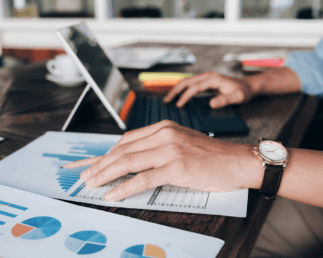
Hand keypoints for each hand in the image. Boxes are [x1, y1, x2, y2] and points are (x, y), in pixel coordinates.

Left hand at [63, 120, 261, 201]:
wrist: (237, 161)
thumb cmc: (210, 156)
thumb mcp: (181, 143)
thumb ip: (159, 147)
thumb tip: (134, 160)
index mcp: (164, 127)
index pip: (127, 140)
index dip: (107, 153)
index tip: (94, 163)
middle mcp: (164, 135)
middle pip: (123, 150)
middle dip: (100, 164)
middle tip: (85, 175)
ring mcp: (170, 150)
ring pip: (128, 162)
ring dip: (105, 174)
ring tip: (92, 184)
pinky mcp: (176, 167)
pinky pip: (143, 178)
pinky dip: (124, 187)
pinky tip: (113, 194)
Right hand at [163, 72, 253, 107]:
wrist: (247, 86)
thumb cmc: (242, 92)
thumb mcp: (238, 98)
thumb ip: (225, 100)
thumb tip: (211, 103)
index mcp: (213, 79)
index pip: (194, 87)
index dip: (185, 96)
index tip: (178, 105)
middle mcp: (207, 76)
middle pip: (186, 81)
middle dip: (175, 91)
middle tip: (166, 101)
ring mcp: (205, 78)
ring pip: (186, 81)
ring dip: (176, 90)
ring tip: (168, 100)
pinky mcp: (204, 82)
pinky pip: (189, 84)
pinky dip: (181, 90)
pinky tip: (177, 97)